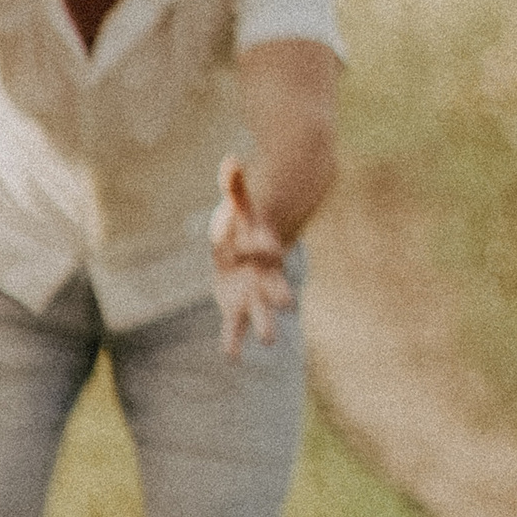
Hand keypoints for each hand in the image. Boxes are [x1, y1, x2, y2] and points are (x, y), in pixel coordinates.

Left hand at [209, 156, 292, 355]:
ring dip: (264, 324)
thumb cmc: (248, 222)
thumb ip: (235, 185)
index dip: (263, 246)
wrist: (260, 246)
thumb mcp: (242, 203)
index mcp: (263, 246)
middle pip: (274, 284)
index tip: (265, 248)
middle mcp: (263, 273)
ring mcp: (252, 291)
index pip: (265, 246)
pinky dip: (232, 339)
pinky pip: (234, 324)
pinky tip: (230, 357)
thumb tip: (229, 160)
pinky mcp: (236, 304)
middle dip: (279, 294)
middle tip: (288, 305)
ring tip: (269, 342)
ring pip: (260, 310)